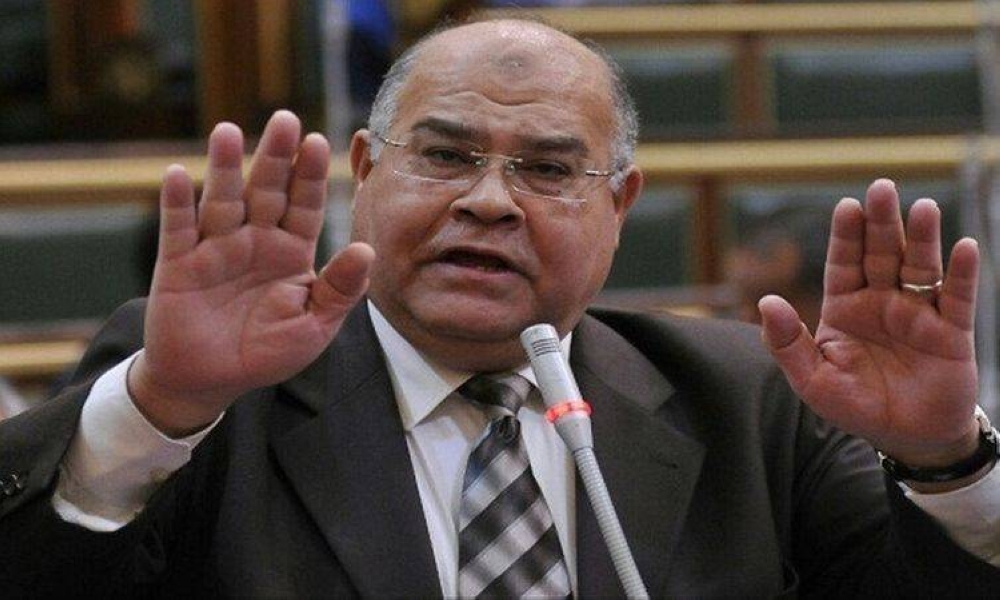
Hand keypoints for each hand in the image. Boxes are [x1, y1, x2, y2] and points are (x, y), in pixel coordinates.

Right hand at [130, 111, 373, 435]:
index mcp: (292, 251)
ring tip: (228, 132)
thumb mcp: (315, 325)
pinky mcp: (179, 264)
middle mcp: (255, 240)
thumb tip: (367, 250)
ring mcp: (216, 248)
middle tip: (284, 120)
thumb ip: (340, 290)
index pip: (305, 205)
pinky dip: (176, 203)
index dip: (310, 176)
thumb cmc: (268, 351)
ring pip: (223, 200)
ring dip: (224, 167)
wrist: (212, 380)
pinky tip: (176, 174)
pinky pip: (178, 229)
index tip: (319, 142)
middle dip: (275, 157)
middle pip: (267, 191)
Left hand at [759, 179, 979, 471]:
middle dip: (881, 222)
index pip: (844, 263)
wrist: (906, 438)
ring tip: (922, 208)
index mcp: (845, 307)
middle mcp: (881, 301)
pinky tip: (963, 248)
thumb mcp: (812, 379)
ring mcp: (918, 312)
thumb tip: (765, 302)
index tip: (846, 207)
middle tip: (882, 188)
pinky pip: (957, 298)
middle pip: (881, 254)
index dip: (846, 235)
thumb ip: (787, 343)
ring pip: (920, 267)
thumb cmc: (855, 406)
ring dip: (922, 237)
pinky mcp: (951, 331)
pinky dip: (961, 273)